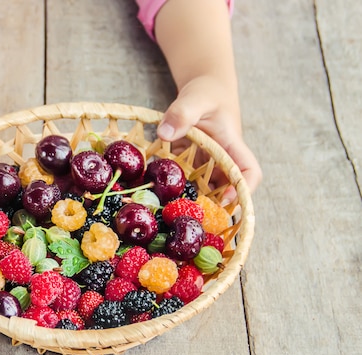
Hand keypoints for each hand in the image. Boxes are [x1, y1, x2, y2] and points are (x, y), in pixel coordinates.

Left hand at [156, 75, 261, 200]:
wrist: (203, 89)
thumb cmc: (207, 92)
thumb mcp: (195, 98)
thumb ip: (182, 113)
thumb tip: (164, 134)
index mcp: (231, 146)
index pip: (249, 172)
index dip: (242, 189)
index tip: (225, 199)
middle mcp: (222, 159)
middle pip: (225, 189)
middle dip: (210, 204)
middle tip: (189, 216)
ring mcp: (206, 163)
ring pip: (203, 189)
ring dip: (189, 199)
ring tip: (169, 210)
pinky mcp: (191, 163)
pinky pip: (184, 181)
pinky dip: (173, 188)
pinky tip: (155, 195)